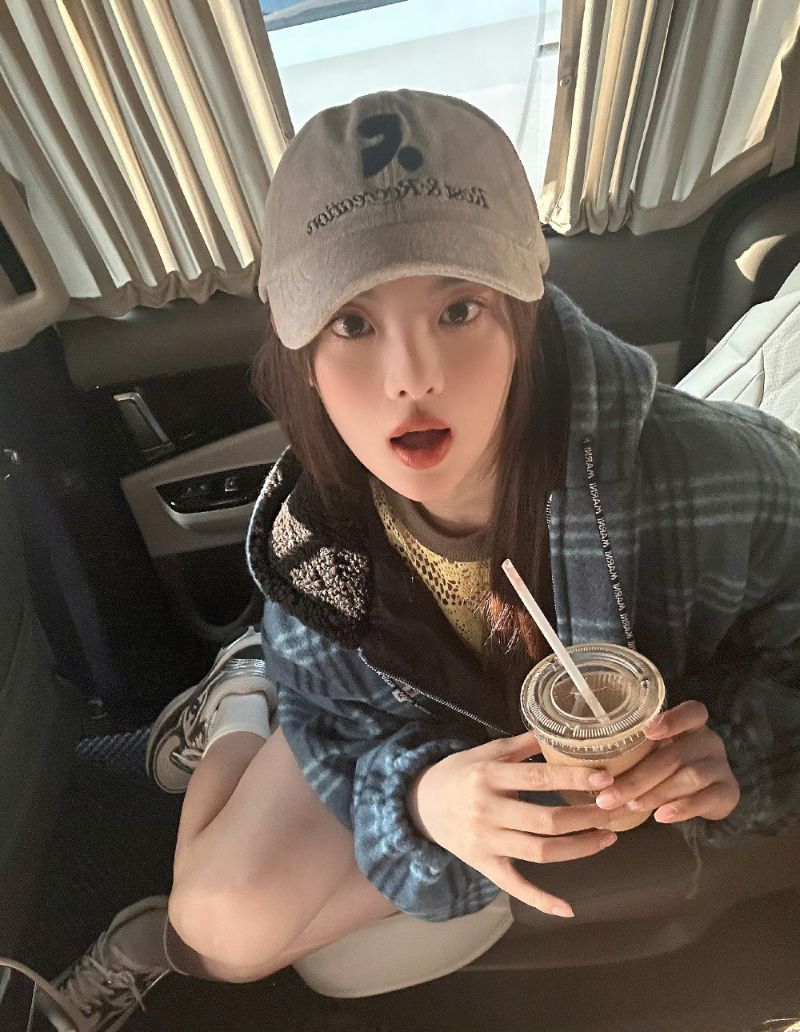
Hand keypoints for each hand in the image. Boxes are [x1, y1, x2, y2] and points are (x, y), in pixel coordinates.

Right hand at [408, 731, 623, 916]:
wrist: (421, 803)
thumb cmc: (459, 772)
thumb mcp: (487, 750)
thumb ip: (524, 744)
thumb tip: (561, 731)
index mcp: (489, 776)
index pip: (539, 778)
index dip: (574, 779)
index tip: (605, 778)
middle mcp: (488, 810)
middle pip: (546, 820)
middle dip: (586, 816)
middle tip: (614, 809)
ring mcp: (487, 842)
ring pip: (540, 852)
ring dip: (579, 848)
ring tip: (608, 837)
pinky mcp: (485, 865)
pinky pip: (516, 887)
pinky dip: (541, 901)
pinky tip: (568, 909)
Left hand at [594, 701, 739, 823]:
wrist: (711, 794)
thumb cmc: (671, 767)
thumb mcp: (656, 753)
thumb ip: (635, 754)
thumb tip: (589, 772)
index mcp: (690, 725)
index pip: (692, 712)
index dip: (671, 719)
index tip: (646, 731)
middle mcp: (708, 741)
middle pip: (673, 755)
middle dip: (637, 778)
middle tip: (607, 797)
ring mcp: (720, 766)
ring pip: (688, 777)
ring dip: (655, 793)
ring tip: (630, 806)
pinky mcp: (728, 792)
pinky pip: (706, 799)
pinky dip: (682, 808)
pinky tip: (661, 816)